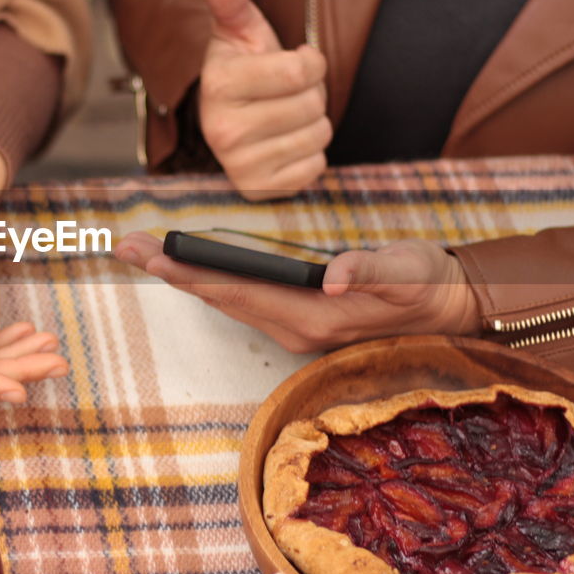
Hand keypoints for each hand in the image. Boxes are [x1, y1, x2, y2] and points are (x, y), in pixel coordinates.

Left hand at [114, 232, 480, 352]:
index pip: (237, 292)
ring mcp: (294, 326)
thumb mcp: (408, 271)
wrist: (449, 306)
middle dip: (171, 270)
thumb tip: (333, 275)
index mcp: (312, 317)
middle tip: (124, 246)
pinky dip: (210, 280)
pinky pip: (242, 299)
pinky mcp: (298, 316)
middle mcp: (295, 328)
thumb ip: (372, 271)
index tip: (152, 254)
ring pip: (227, 299)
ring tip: (144, 251)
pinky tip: (190, 267)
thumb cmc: (428, 283)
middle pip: (220, 297)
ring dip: (184, 275)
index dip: (191, 271)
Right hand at [197, 0, 331, 200]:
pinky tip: (286, 143)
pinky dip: (309, 154)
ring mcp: (239, 165)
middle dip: (311, 94)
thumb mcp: (239, 32)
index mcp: (219, 85)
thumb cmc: (243, 68)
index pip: (301, 70)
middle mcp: (223, 130)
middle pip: (312, 105)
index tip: (298, 61)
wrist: (228, 117)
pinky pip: (315, 168)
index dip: (311, 62)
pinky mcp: (258, 189)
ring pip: (317, 136)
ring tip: (286, 116)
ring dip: (312, 123)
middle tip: (287, 93)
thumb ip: (231, 2)